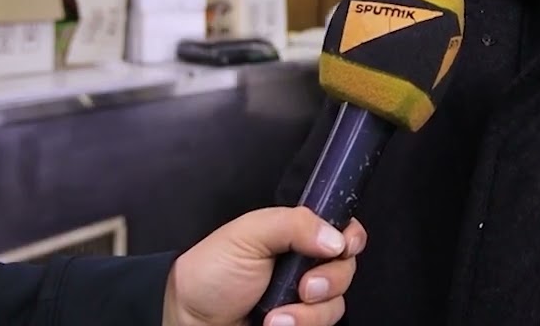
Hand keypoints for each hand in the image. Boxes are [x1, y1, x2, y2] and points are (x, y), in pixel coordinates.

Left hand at [165, 207, 366, 325]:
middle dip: (330, 278)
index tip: (343, 246)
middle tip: (304, 286)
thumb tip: (336, 237)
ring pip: (337, 302)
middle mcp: (305, 265)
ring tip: (276, 315)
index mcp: (295, 236)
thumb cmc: (209, 274)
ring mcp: (304, 299)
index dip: (349, 237)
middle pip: (346, 267)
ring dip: (309, 312)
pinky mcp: (300, 324)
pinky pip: (324, 325)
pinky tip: (276, 324)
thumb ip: (293, 224)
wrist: (190, 321)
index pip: (341, 229)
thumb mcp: (247, 235)